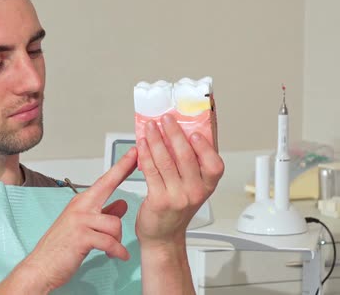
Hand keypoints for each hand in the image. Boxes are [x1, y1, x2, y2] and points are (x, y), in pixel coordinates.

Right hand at [21, 148, 138, 291]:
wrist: (41, 266)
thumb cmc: (61, 247)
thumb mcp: (84, 227)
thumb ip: (105, 214)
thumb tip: (122, 203)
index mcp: (81, 202)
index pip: (105, 181)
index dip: (120, 166)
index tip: (133, 153)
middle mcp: (80, 207)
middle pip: (107, 184)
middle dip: (123, 170)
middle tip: (137, 157)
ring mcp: (80, 220)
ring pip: (115, 223)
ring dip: (118, 240)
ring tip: (113, 249)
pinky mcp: (81, 237)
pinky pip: (110, 242)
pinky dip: (117, 252)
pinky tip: (119, 256)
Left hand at [135, 114, 223, 246]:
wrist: (163, 236)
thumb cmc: (177, 209)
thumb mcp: (192, 187)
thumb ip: (192, 164)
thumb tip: (184, 133)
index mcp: (208, 186)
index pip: (215, 165)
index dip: (205, 147)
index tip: (195, 132)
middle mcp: (196, 192)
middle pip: (186, 157)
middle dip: (174, 134)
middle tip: (165, 119)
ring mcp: (178, 197)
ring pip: (165, 161)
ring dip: (155, 140)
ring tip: (150, 128)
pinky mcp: (159, 200)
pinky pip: (151, 171)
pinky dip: (145, 154)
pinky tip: (141, 144)